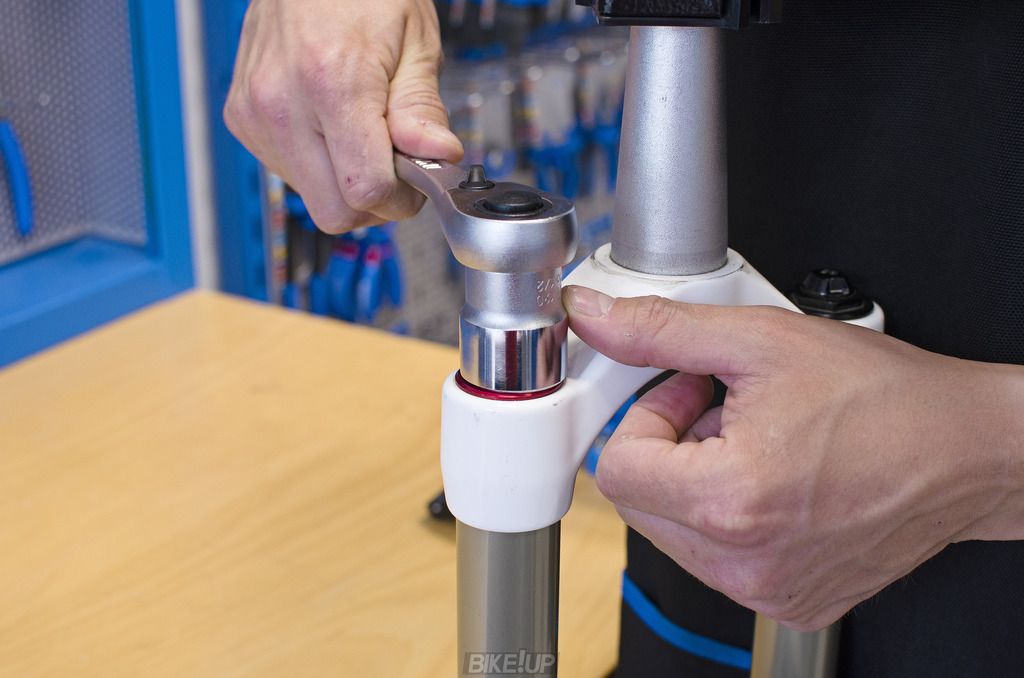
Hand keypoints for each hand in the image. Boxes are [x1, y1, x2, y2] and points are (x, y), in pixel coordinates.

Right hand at [224, 0, 462, 231]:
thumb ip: (423, 109)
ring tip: (359, 131)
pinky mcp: (241, 118)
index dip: (401, 199)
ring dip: (344, 182)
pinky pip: (288, 173)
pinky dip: (318, 164)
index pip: (366, 190)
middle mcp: (282, 104)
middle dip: (373, 201)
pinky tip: (330, 126)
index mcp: (331, 82)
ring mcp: (255, 114)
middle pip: (334, 212)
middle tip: (393, 165)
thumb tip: (439, 157)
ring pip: (311, 198)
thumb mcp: (414, 42)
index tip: (417, 181)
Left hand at [564, 286, 1023, 630]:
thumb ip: (660, 329)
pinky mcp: (789, 600)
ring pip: (673, 531)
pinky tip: (774, 480)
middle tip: (724, 411)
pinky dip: (728, 518)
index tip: (687, 392)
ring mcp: (767, 588)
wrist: (968, 450)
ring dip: (696, 482)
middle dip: (668, 447)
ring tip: (758, 443)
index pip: (616, 468)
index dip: (646, 417)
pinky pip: (716, 559)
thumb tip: (592, 317)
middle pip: (639, 501)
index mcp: (728, 501)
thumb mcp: (759, 340)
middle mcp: (744, 561)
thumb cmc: (886, 399)